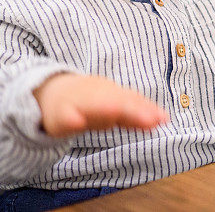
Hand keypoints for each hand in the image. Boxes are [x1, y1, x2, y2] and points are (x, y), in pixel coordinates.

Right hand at [33, 73, 168, 137]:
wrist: (49, 92)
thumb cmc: (88, 100)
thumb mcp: (113, 102)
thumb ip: (136, 112)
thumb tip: (165, 118)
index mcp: (111, 92)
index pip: (131, 100)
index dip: (146, 109)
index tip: (162, 119)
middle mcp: (96, 94)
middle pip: (116, 102)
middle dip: (133, 111)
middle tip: (151, 120)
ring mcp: (77, 103)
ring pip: (92, 106)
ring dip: (105, 108)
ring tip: (117, 112)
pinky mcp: (58, 115)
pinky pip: (64, 117)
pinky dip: (70, 119)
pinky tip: (76, 122)